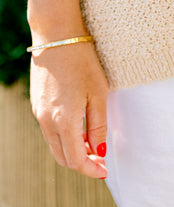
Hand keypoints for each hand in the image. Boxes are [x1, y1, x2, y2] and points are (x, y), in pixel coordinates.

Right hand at [29, 37, 108, 178]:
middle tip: (101, 159)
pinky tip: (79, 127)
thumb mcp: (99, 92)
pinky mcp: (36, 104)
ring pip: (54, 145)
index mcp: (64, 121)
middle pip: (63, 157)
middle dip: (82, 162)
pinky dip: (63, 137)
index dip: (91, 169)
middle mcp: (46, 121)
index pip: (76, 160)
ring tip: (92, 143)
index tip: (105, 170)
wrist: (56, 36)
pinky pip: (49, 130)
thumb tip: (99, 150)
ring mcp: (38, 113)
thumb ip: (98, 125)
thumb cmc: (82, 61)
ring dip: (72, 150)